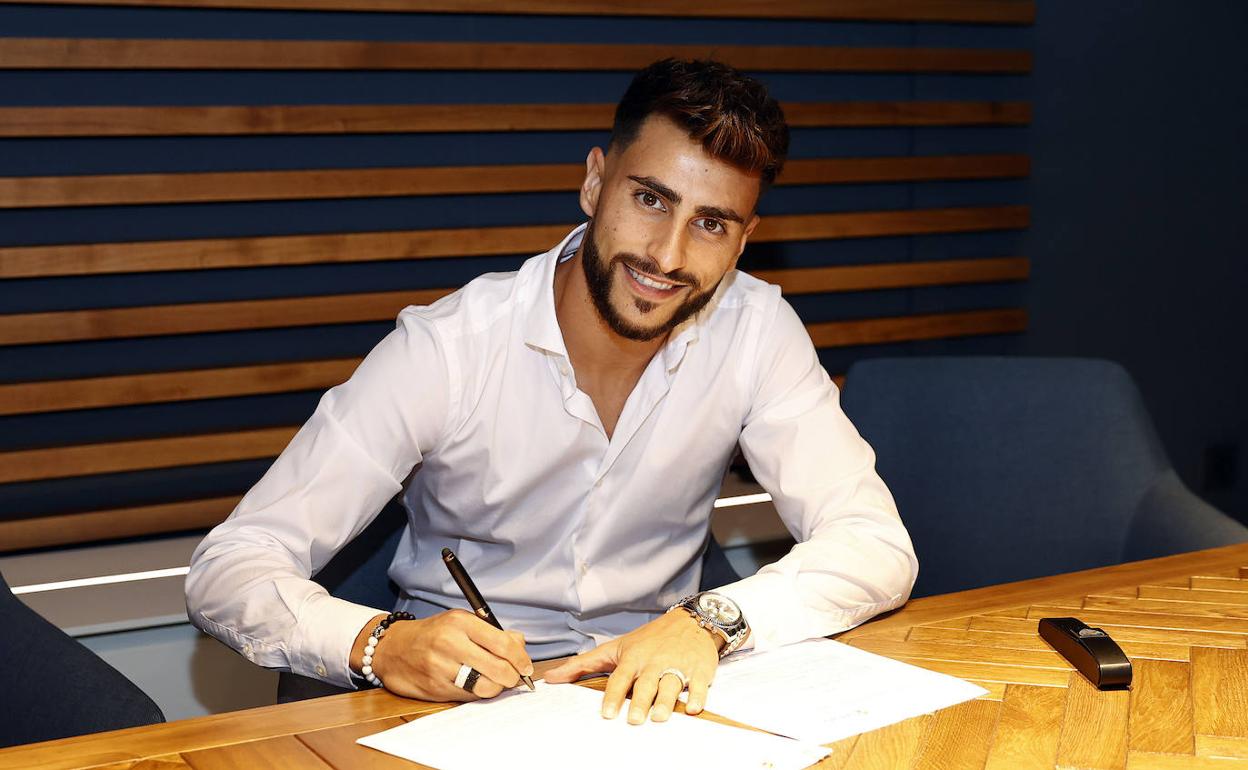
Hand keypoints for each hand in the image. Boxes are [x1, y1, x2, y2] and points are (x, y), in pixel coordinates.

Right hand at [350, 610, 532, 701]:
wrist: (392, 648)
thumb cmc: (433, 633)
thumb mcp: (461, 621)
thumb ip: (492, 632)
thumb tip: (520, 644)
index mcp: (461, 622)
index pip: (503, 644)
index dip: (521, 659)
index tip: (526, 666)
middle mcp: (450, 643)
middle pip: (498, 669)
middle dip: (512, 677)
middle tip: (515, 678)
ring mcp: (441, 667)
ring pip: (485, 687)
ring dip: (496, 688)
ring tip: (495, 682)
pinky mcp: (434, 688)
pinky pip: (467, 697)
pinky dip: (477, 694)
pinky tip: (475, 685)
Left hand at [543, 610, 718, 723]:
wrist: (689, 621)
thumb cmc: (649, 639)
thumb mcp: (616, 648)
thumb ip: (583, 664)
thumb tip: (551, 678)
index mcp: (633, 658)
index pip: (620, 678)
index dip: (613, 695)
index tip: (606, 713)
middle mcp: (654, 662)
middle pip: (646, 684)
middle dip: (640, 701)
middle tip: (633, 720)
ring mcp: (678, 665)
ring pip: (671, 685)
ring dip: (666, 701)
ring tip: (659, 717)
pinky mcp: (700, 670)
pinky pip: (700, 684)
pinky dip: (698, 696)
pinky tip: (694, 708)